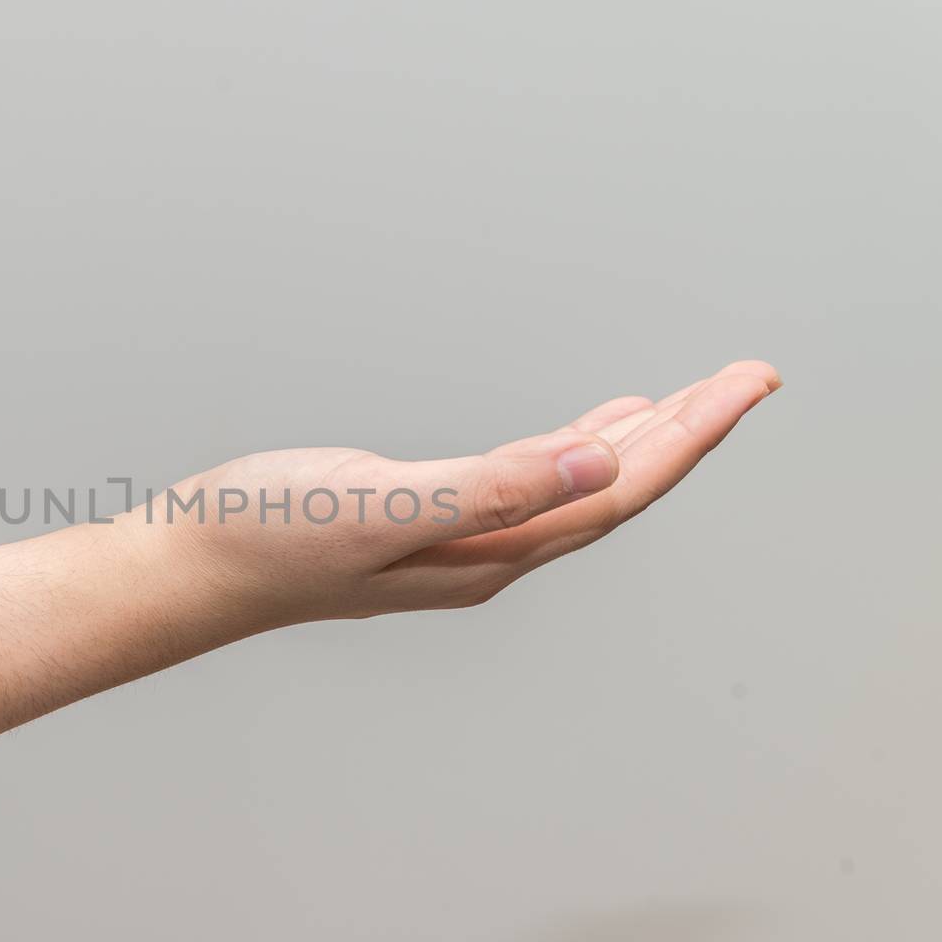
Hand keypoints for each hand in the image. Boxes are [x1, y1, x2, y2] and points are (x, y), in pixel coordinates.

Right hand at [147, 360, 780, 629]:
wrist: (191, 565)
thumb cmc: (268, 536)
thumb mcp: (381, 507)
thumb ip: (493, 488)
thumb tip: (602, 462)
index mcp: (493, 551)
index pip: (617, 489)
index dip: (689, 436)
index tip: (746, 382)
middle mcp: (492, 552)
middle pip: (616, 487)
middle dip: (688, 431)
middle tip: (750, 375)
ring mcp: (461, 537)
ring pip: (579, 483)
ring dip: (642, 439)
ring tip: (695, 396)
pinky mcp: (429, 515)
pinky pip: (533, 478)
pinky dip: (577, 444)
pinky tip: (593, 425)